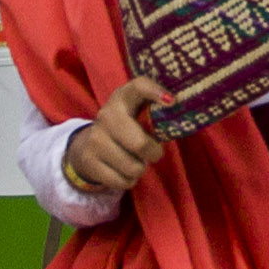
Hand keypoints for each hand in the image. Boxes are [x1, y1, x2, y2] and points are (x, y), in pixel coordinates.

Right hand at [66, 76, 170, 199]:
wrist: (88, 145)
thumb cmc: (127, 127)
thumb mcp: (138, 113)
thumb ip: (157, 112)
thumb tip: (179, 112)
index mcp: (123, 98)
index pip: (138, 86)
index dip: (155, 91)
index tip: (172, 101)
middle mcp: (106, 115)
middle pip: (140, 144)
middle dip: (153, 153)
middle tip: (153, 152)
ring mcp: (95, 139)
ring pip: (133, 167)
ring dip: (140, 168)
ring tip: (134, 160)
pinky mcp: (89, 161)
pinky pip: (122, 182)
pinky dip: (128, 180)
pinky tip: (122, 170)